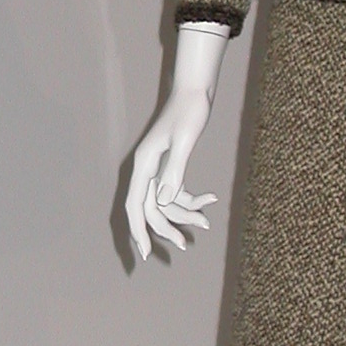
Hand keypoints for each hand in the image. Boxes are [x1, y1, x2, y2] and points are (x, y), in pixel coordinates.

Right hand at [123, 23, 228, 260]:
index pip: (135, 205)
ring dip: (183, 215)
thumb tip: (163, 201)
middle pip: (149, 209)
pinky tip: (210, 199)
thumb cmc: (190, 112)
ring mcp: (158, 168)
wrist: (196, 91)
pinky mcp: (170, 165)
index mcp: (144, 163)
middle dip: (165, 228)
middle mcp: (146, 168)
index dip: (138, 230)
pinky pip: (176, 191)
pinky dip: (192, 199)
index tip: (143, 253)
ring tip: (205, 223)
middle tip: (184, 245)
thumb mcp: (184, 141)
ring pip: (164, 203)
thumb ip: (174, 171)